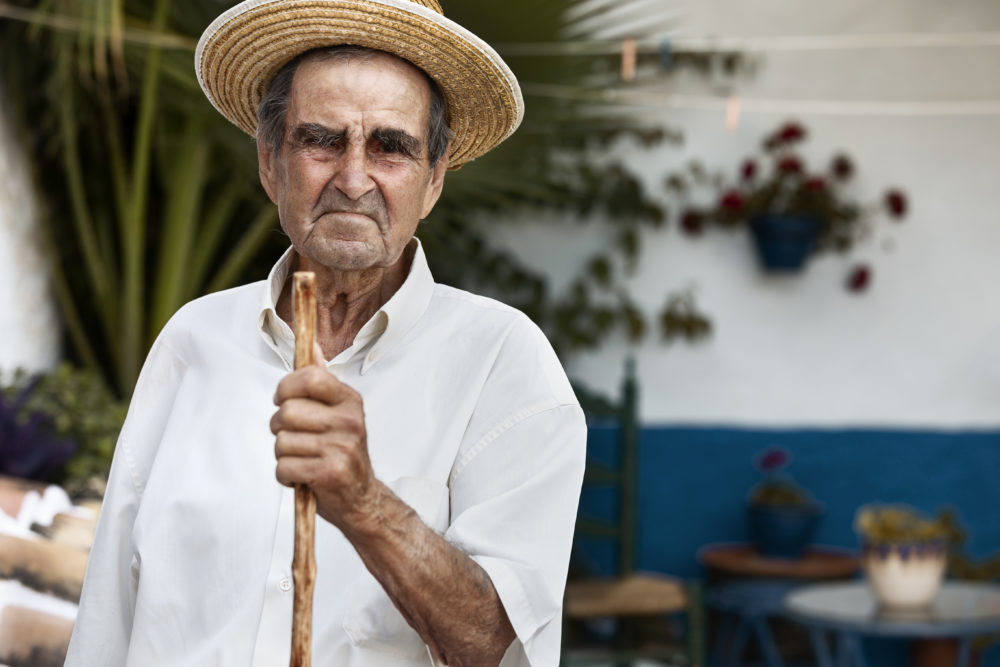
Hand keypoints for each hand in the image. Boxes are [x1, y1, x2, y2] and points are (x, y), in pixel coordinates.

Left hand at [270, 356, 376, 531]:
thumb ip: (322, 381)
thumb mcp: (339, 413)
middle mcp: (350, 422)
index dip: (286, 387)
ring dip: (283, 454)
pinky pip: (283, 467)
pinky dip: (285, 476)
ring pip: (281, 442)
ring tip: (302, 459)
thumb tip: (312, 347)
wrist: (362, 499)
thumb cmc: (343, 453)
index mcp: (350, 401)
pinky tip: (302, 476)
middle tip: (294, 437)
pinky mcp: (330, 474)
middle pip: (287, 412)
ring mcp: (342, 448)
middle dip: (279, 427)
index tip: (284, 399)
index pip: (310, 377)